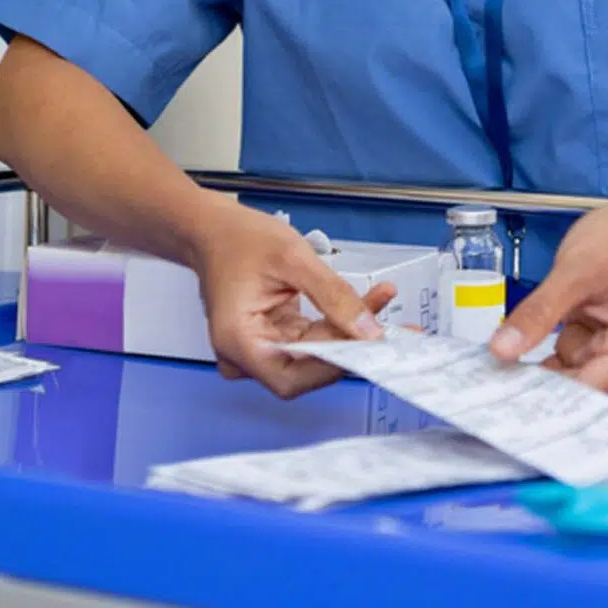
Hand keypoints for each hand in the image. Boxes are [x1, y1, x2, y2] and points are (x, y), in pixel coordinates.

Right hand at [186, 203, 391, 398]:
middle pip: (307, 368)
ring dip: (350, 331)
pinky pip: (313, 339)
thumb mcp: (293, 259)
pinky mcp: (275, 338)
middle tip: (392, 327)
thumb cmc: (238, 239)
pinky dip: (339, 322)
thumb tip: (368, 331)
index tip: (369, 346)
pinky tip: (367, 302)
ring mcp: (260, 349)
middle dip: (350, 345)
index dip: (332, 367)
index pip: (291, 378)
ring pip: (316, 354)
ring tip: (381, 302)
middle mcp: (246, 354)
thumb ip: (333, 296)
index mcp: (238, 341)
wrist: (215, 229)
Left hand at [488, 181, 607, 393]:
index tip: (506, 403)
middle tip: (486, 390)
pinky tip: (509, 351)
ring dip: (530, 372)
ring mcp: (603, 346)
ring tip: (489, 376)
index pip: (587, 392)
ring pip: (561, 373)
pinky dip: (536, 351)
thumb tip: (503, 349)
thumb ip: (539, 313)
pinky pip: (558, 353)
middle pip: (574, 388)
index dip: (547, 402)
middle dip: (533, 389)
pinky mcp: (588, 335)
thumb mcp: (575, 273)